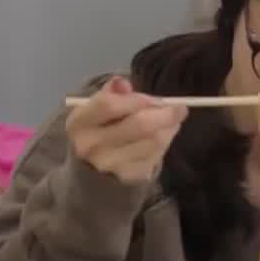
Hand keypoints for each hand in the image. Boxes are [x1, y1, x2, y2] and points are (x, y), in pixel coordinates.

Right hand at [65, 76, 185, 183]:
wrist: (91, 173)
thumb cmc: (98, 131)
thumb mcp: (96, 110)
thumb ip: (112, 94)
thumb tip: (122, 83)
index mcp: (79, 123)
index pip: (109, 104)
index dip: (139, 98)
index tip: (157, 98)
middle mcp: (92, 146)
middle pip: (140, 124)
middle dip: (166, 113)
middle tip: (180, 108)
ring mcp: (110, 165)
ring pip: (154, 140)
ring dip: (169, 128)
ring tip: (172, 121)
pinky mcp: (128, 177)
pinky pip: (157, 156)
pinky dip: (165, 143)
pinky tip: (164, 136)